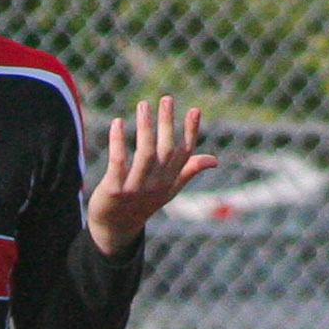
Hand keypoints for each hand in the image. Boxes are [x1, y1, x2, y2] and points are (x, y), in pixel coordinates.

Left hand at [87, 96, 215, 255]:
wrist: (114, 228)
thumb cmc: (143, 203)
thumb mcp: (169, 189)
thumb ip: (188, 171)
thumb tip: (215, 160)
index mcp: (169, 181)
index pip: (184, 154)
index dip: (190, 132)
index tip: (194, 110)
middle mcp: (155, 185)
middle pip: (165, 150)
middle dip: (167, 124)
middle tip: (166, 99)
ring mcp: (134, 188)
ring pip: (144, 154)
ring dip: (145, 128)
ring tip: (143, 105)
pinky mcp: (114, 190)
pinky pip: (118, 162)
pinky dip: (118, 142)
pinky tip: (118, 122)